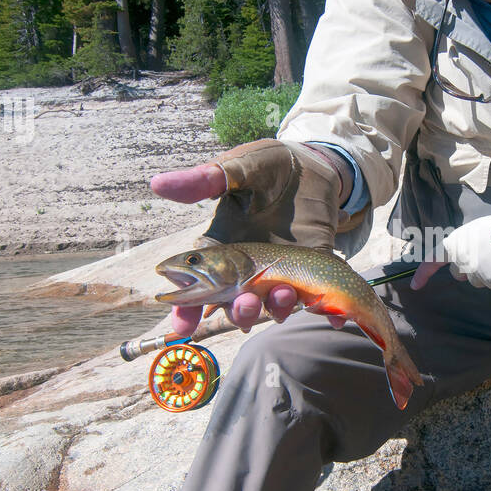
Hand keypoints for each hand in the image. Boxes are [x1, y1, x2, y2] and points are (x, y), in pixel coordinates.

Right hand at [150, 159, 347, 335]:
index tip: (182, 325)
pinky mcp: (310, 275)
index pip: (195, 285)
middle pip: (233, 305)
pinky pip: (312, 302)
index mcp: (221, 247)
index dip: (185, 308)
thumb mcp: (239, 169)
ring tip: (286, 293)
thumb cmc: (270, 165)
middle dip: (239, 311)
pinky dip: (323, 313)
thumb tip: (157, 183)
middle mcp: (245, 268)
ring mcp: (278, 274)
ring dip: (275, 309)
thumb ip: (204, 181)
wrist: (317, 166)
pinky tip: (333, 314)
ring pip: (269, 307)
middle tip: (247, 300)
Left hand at [410, 206, 490, 291]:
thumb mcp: (473, 230)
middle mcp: (462, 261)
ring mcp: (477, 273)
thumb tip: (458, 258)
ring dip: (483, 273)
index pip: (432, 261)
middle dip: (468, 268)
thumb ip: (462, 245)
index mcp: (455, 244)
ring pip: (475, 281)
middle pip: (459, 274)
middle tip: (484, 254)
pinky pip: (490, 284)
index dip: (423, 274)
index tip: (415, 285)